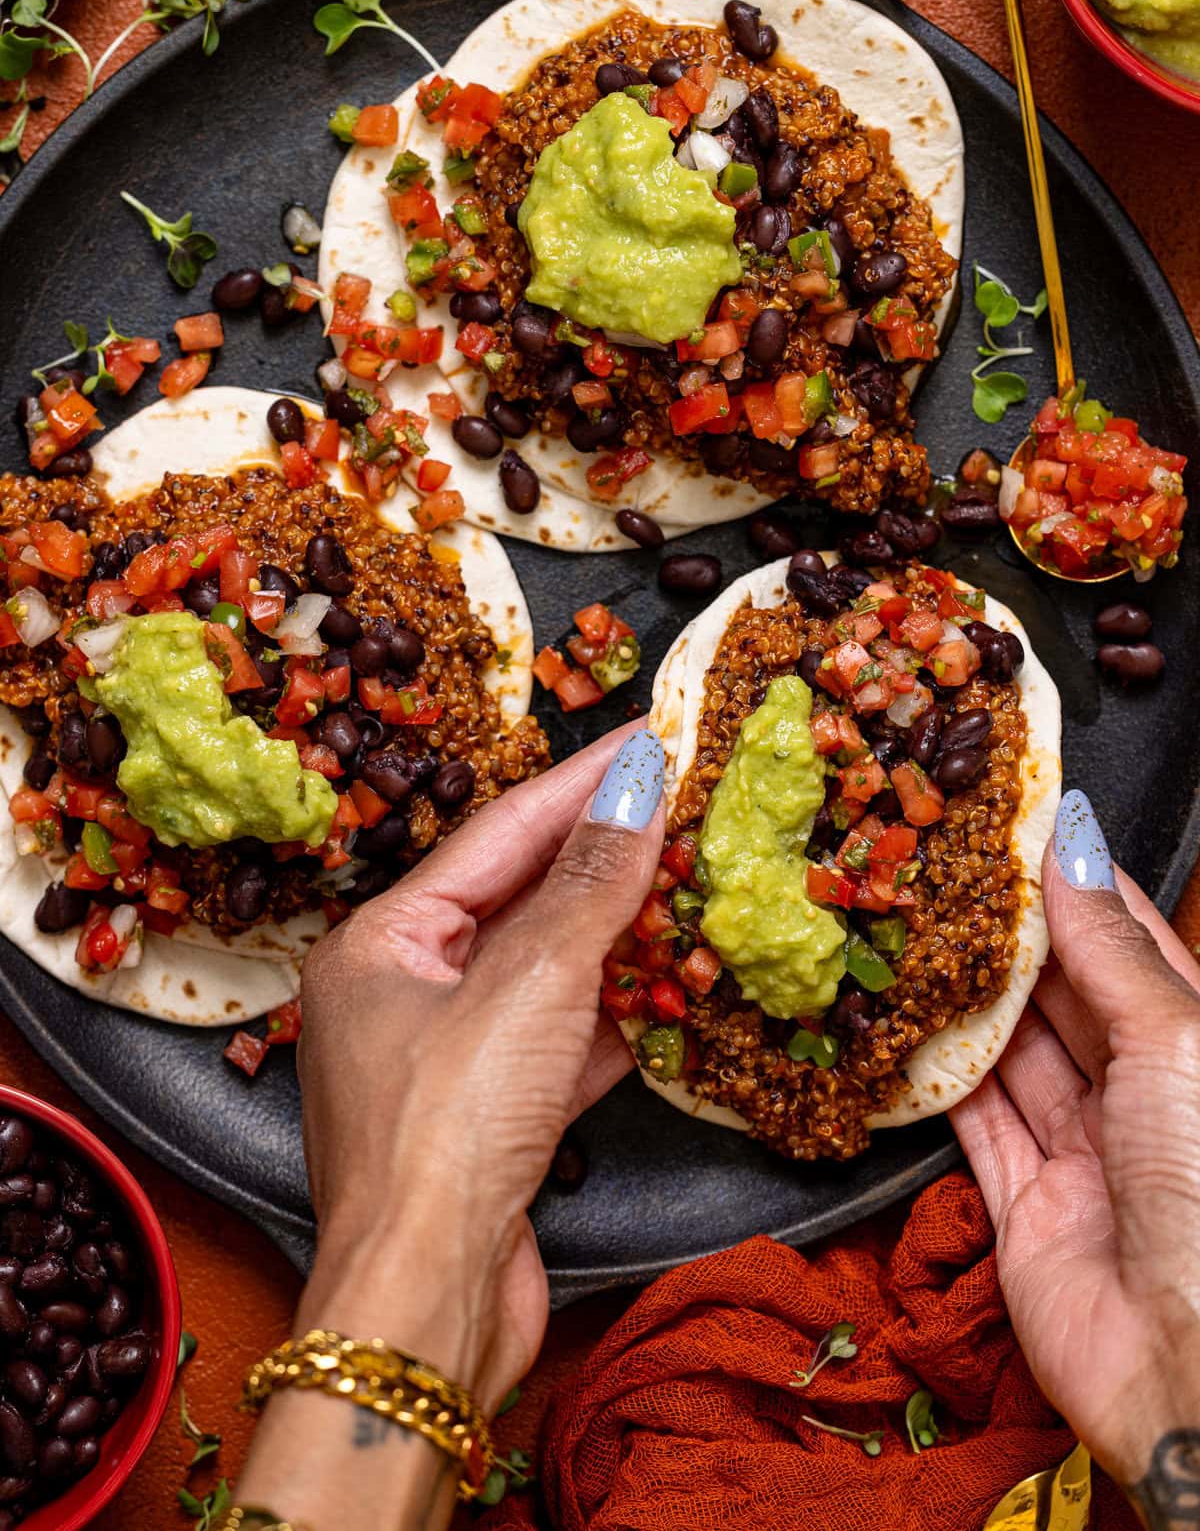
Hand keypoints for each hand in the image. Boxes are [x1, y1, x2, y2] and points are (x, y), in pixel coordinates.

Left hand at [294, 723, 663, 1411]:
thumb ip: (590, 882)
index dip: (582, 782)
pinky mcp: (491, 1122)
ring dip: (619, 934)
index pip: (499, 834)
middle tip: (686, 801)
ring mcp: (447, 1061)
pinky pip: (561, 1042)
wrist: (423, 1310)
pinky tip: (673, 990)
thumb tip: (639, 785)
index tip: (650, 737)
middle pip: (520, 899)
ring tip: (694, 878)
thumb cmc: (447, 1135)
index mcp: (380, 943)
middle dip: (605, 855)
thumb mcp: (530, 985)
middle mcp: (403, 993)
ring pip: (547, 972)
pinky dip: (615, 1016)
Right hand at [952, 788, 1199, 1521]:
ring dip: (959, 1002)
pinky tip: (897, 1029)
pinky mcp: (1026, 1212)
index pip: (1124, 941)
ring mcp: (1083, 1154)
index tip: (1008, 823)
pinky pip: (972, 1130)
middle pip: (1060, 996)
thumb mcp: (1177, 1042)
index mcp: (1194, 1046)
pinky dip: (933, 1083)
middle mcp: (1142, 1095)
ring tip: (901, 930)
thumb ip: (1108, 949)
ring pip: (1010, 1058)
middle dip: (1001, 937)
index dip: (1068, 884)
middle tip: (931, 871)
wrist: (1193, 1369)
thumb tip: (1069, 844)